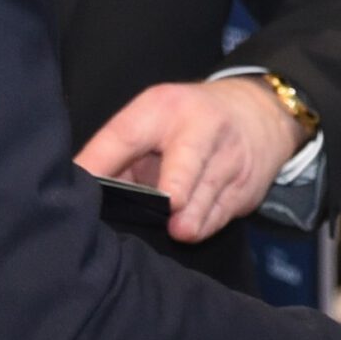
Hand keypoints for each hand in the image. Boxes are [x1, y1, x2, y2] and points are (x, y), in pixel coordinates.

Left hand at [74, 76, 303, 243]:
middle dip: (179, 181)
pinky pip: (222, 214)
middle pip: (188, 158)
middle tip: (171, 202)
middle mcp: (200, 128)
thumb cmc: (187, 124)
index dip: (100, 161)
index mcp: (163, 108)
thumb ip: (121, 156)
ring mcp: (229, 157)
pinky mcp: (245, 186)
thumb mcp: (154, 120)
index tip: (81, 184)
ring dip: (191, 217)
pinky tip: (190, 229)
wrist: (259, 113)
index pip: (126, 135)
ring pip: (208, 194)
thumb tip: (82, 201)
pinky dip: (204, 226)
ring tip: (180, 231)